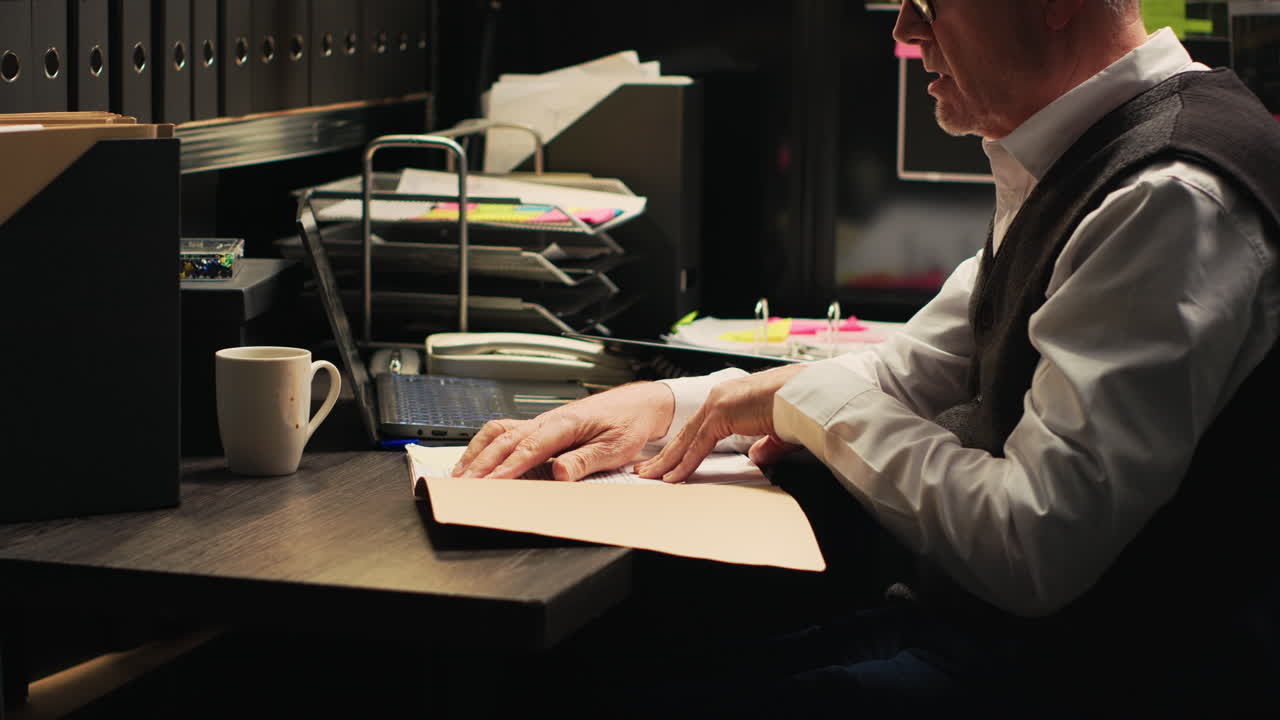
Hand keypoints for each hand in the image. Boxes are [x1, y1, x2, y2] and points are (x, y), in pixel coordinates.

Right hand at [450, 381, 674, 481]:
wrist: (638, 405)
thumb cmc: (628, 423)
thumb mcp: (616, 447)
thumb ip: (585, 460)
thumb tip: (560, 473)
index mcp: (566, 423)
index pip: (529, 448)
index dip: (508, 468)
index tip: (491, 484)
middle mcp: (549, 419)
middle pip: (506, 440)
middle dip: (482, 463)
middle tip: (463, 484)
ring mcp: (542, 421)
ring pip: (500, 432)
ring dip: (478, 453)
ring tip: (461, 474)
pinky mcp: (542, 426)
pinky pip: (507, 432)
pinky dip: (487, 446)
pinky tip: (478, 459)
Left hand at [634, 364, 806, 482]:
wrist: (806, 394)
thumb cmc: (797, 408)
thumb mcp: (776, 432)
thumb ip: (764, 446)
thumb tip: (756, 458)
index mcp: (730, 399)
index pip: (698, 429)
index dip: (682, 448)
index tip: (668, 462)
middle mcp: (719, 398)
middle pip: (685, 434)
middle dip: (664, 455)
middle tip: (646, 470)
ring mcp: (718, 404)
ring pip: (686, 440)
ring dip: (667, 461)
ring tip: (650, 477)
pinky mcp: (721, 414)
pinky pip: (698, 445)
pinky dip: (684, 463)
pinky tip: (672, 477)